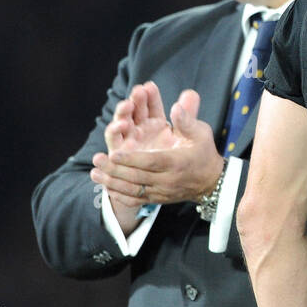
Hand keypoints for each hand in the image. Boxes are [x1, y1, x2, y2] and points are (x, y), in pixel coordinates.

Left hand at [91, 86, 222, 203]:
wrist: (211, 181)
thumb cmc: (203, 152)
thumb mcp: (201, 133)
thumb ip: (187, 120)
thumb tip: (176, 106)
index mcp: (177, 162)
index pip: (151, 162)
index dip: (132, 160)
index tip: (114, 154)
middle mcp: (169, 180)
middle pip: (138, 177)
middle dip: (115, 170)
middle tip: (98, 160)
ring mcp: (162, 192)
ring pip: (134, 190)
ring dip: (112, 182)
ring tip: (95, 174)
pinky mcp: (158, 199)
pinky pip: (137, 200)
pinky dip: (121, 196)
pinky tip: (107, 188)